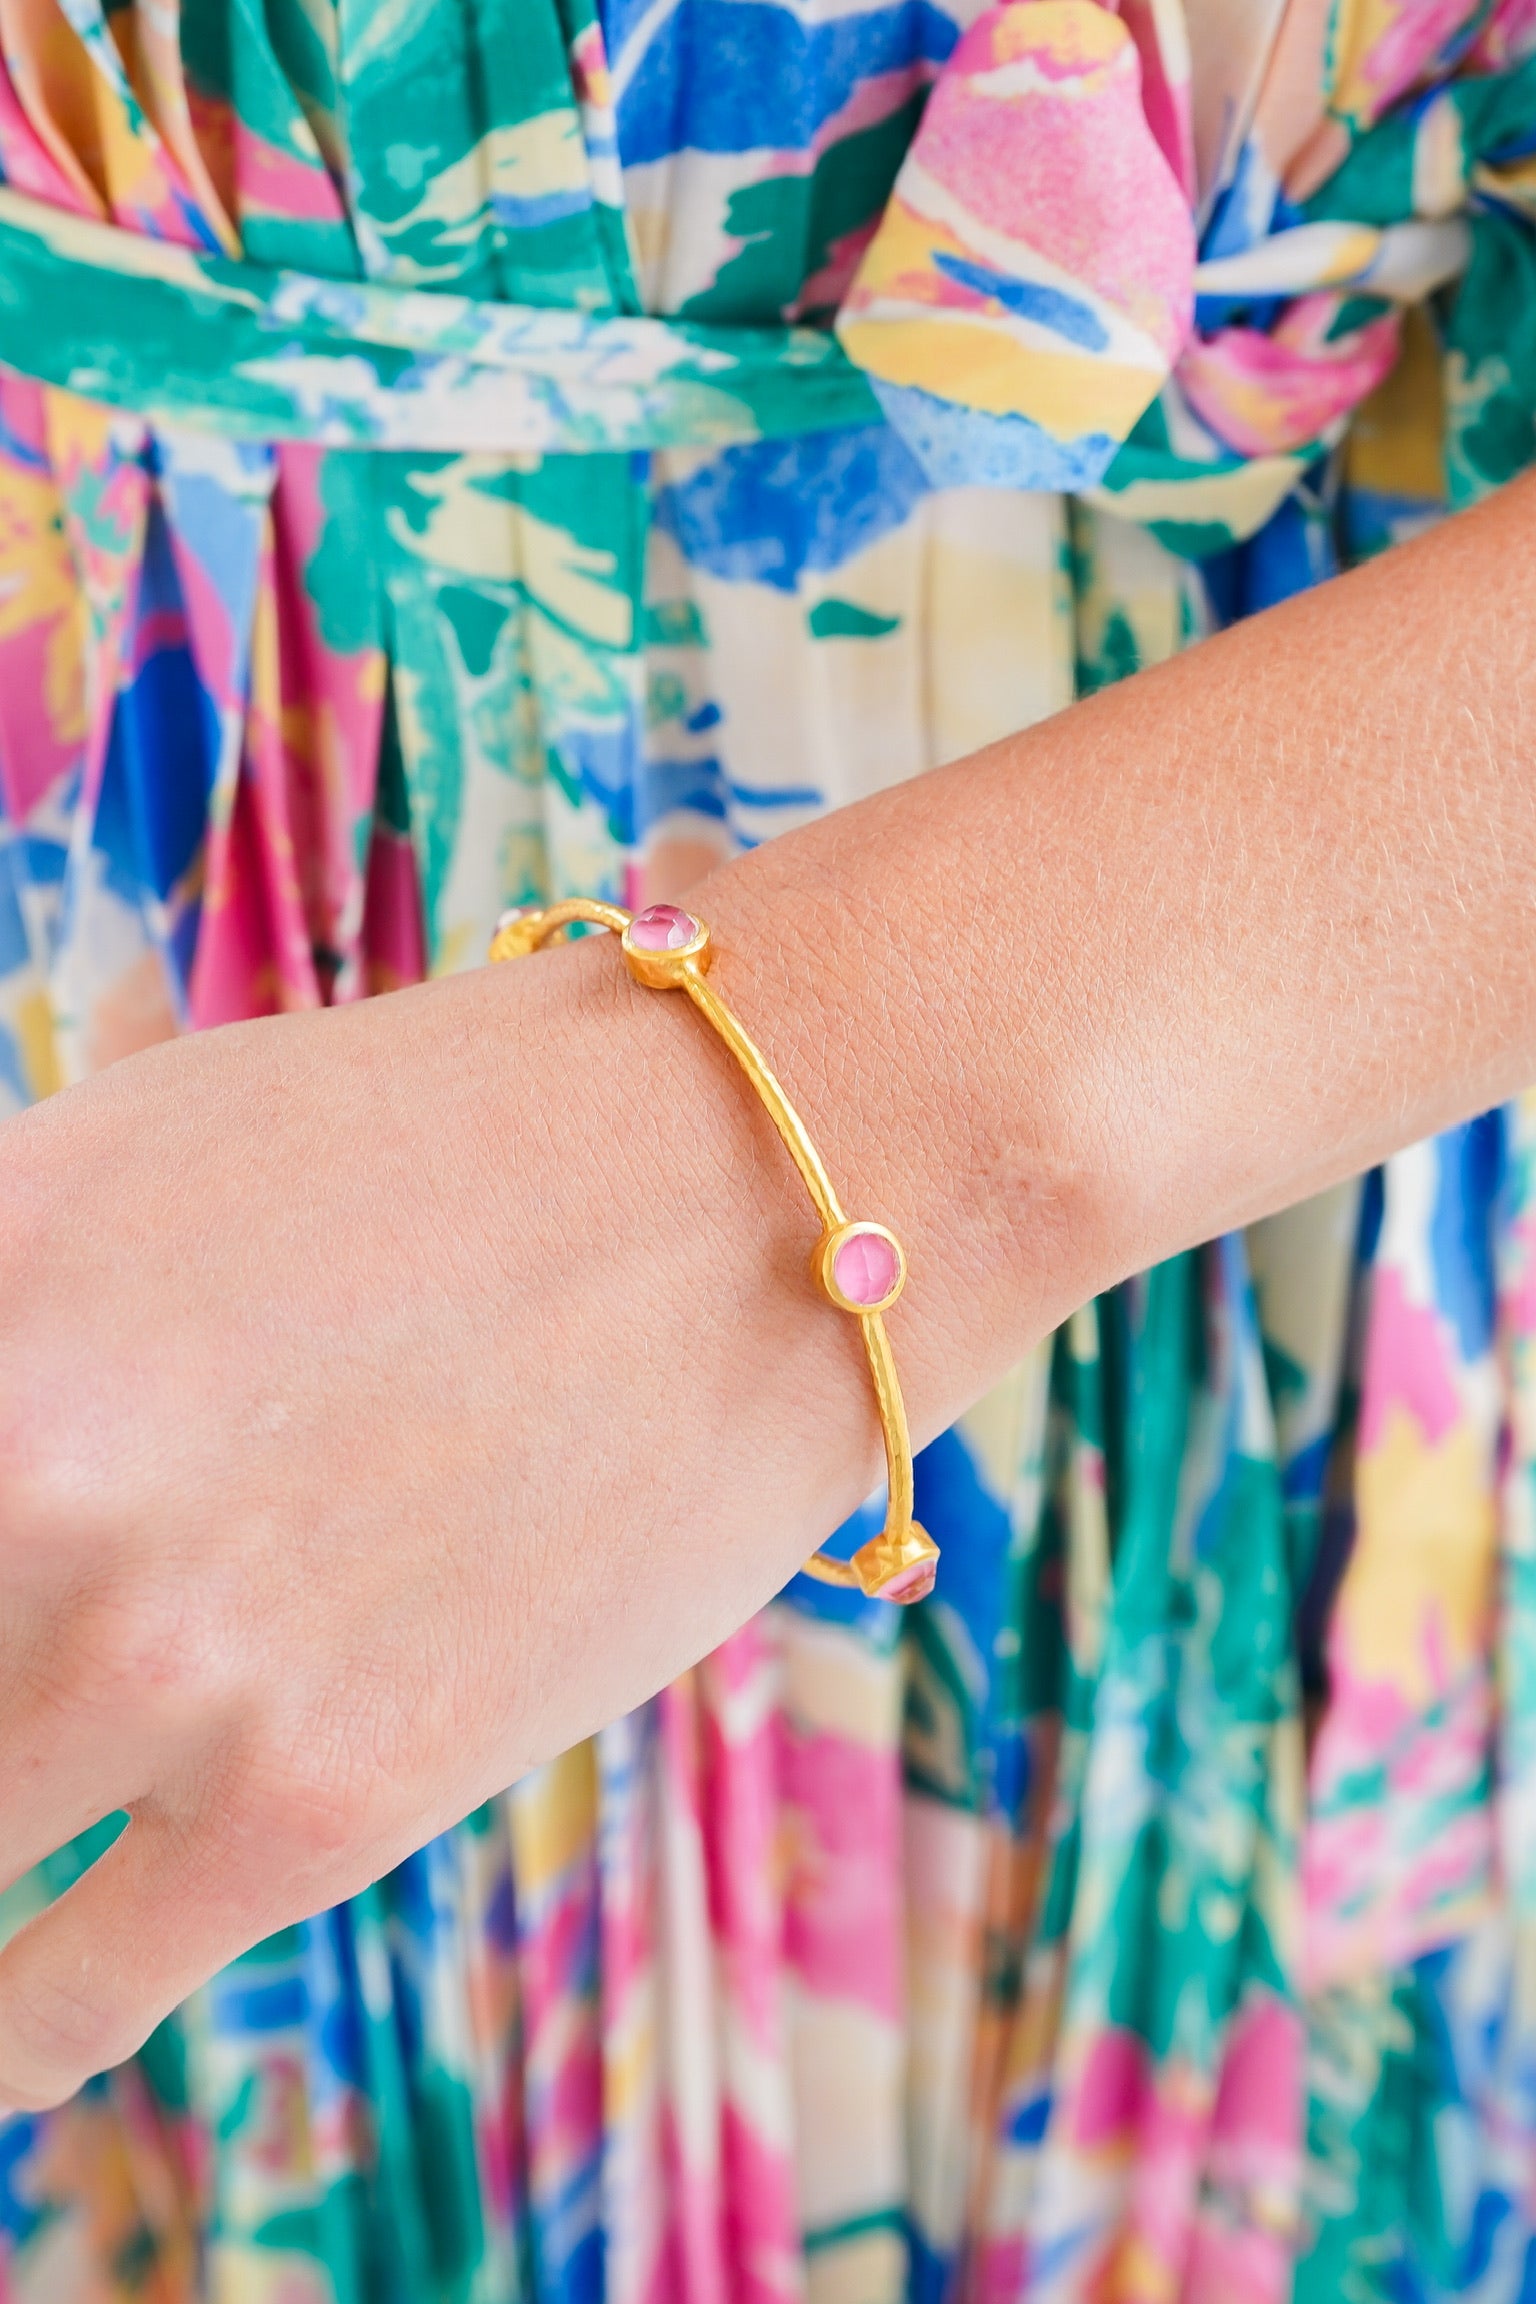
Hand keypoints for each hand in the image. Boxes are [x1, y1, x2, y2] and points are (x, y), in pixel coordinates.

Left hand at [0, 915, 925, 2111]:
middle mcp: (24, 1463)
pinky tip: (8, 2020)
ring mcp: (163, 1652)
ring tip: (17, 1834)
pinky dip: (2, 2032)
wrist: (778, 1185)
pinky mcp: (316, 1802)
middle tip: (16, 1701)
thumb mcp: (149, 1156)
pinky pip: (44, 2008)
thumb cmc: (470, 1143)